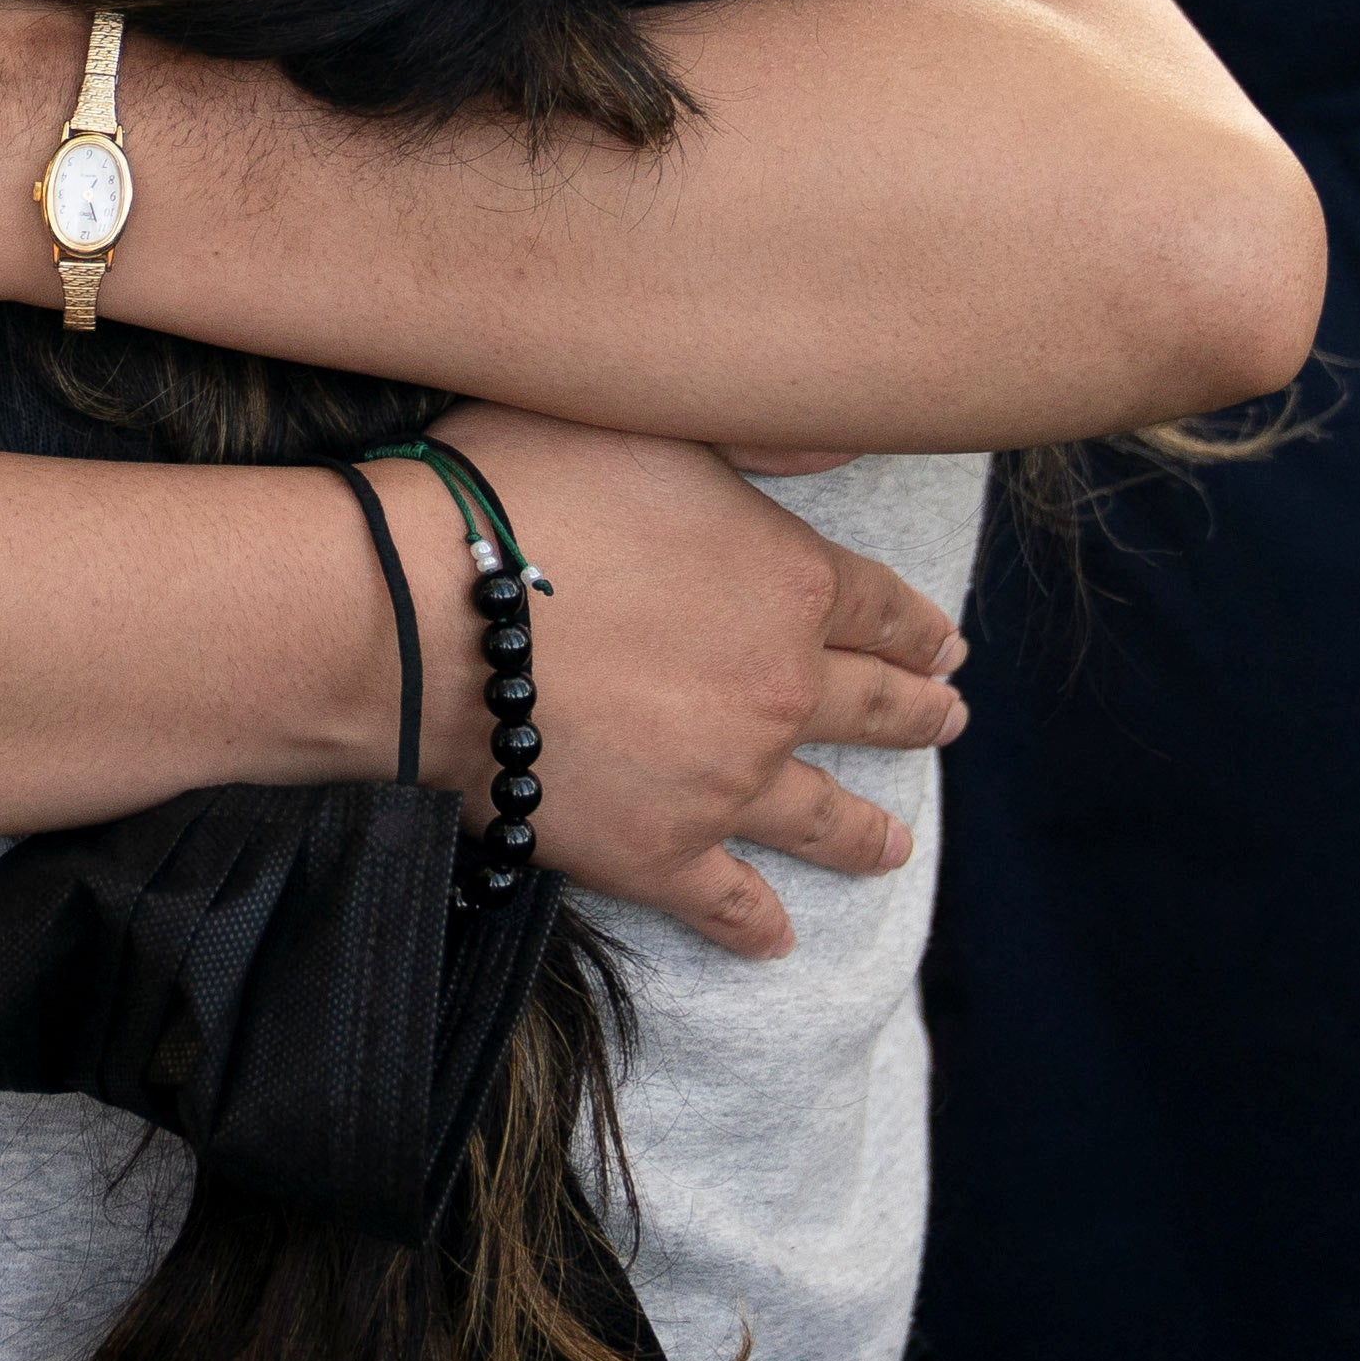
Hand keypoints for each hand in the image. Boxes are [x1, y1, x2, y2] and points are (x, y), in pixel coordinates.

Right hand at [406, 401, 968, 962]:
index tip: (944, 645)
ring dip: (866, 832)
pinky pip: (728, 901)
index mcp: (791, 582)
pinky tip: (777, 940)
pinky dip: (757, 925)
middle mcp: (781, 690)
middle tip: (946, 720)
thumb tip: (849, 437)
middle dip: (918, 714)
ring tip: (895, 845)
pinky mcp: (659, 854)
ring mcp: (726, 783)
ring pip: (822, 815)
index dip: (918, 626)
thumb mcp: (651, 421)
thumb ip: (759, 435)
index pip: (883, 607)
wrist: (413, 618)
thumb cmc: (514, 495)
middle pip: (873, 707)